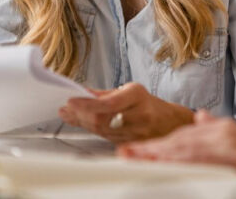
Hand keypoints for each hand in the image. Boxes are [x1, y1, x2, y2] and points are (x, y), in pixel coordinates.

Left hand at [58, 83, 192, 142]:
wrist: (170, 123)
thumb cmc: (148, 104)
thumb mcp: (130, 91)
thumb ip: (105, 94)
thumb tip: (81, 94)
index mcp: (138, 97)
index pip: (109, 103)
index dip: (88, 104)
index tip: (71, 100)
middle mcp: (139, 115)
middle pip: (102, 119)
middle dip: (80, 114)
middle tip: (66, 108)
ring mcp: (136, 133)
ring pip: (101, 130)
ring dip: (82, 122)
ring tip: (70, 113)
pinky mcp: (131, 144)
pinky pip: (106, 137)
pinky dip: (91, 129)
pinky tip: (82, 122)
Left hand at [116, 110, 235, 179]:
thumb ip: (216, 126)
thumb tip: (198, 116)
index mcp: (220, 130)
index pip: (182, 135)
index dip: (158, 143)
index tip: (136, 149)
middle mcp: (221, 134)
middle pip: (179, 142)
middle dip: (151, 149)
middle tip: (127, 154)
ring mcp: (227, 147)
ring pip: (186, 151)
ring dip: (161, 156)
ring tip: (139, 159)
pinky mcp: (233, 160)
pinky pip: (202, 163)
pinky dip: (182, 164)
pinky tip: (168, 167)